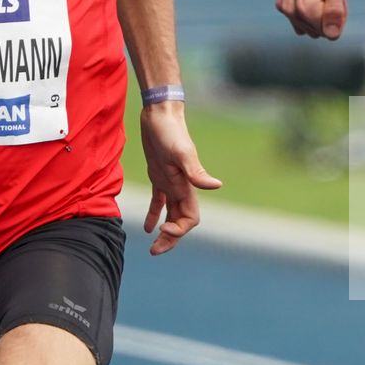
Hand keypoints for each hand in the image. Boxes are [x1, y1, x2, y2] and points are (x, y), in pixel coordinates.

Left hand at [140, 104, 220, 254]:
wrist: (160, 113)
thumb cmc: (170, 131)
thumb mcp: (181, 152)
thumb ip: (196, 171)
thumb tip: (217, 186)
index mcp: (188, 185)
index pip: (190, 218)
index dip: (180, 229)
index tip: (162, 229)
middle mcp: (181, 186)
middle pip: (181, 220)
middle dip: (170, 238)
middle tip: (154, 251)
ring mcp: (171, 181)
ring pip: (171, 214)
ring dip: (164, 231)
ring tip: (152, 247)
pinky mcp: (159, 175)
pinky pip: (159, 201)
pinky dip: (153, 214)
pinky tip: (146, 227)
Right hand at [276, 0, 350, 39]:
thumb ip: (335, 11)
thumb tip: (331, 35)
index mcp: (307, 8)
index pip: (331, 33)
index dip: (340, 16)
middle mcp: (292, 11)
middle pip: (319, 31)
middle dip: (329, 16)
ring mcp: (284, 6)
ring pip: (309, 26)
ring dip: (318, 13)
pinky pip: (298, 18)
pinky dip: (307, 9)